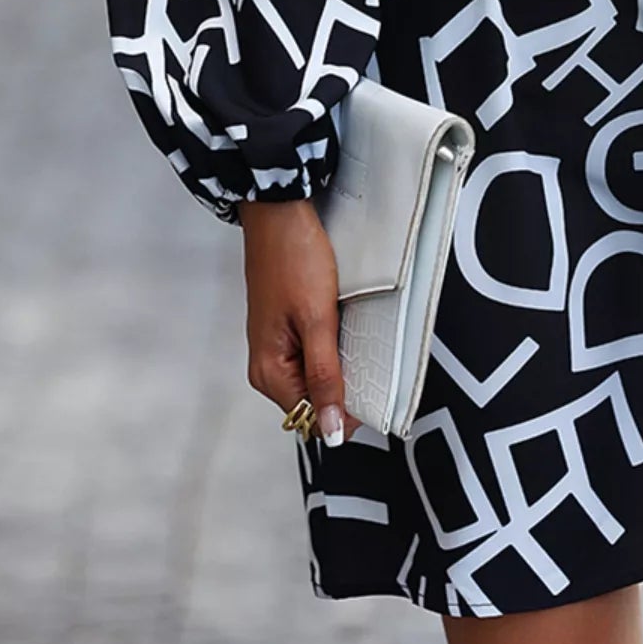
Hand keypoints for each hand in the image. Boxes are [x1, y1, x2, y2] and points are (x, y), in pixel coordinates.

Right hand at [239, 199, 360, 445]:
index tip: (374, 392)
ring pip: (317, 376)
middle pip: (315, 399)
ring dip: (340, 363)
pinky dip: (334, 345)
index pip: (313, 418)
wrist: (281, 213)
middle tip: (365, 353)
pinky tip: (344, 326)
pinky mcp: (287, 328)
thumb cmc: (293, 258)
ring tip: (353, 333)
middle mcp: (268, 366)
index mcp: (269, 372)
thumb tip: (329, 430)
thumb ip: (324, 377)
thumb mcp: (317, 321)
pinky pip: (315, 353)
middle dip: (343, 385)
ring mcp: (277, 347)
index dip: (345, 410)